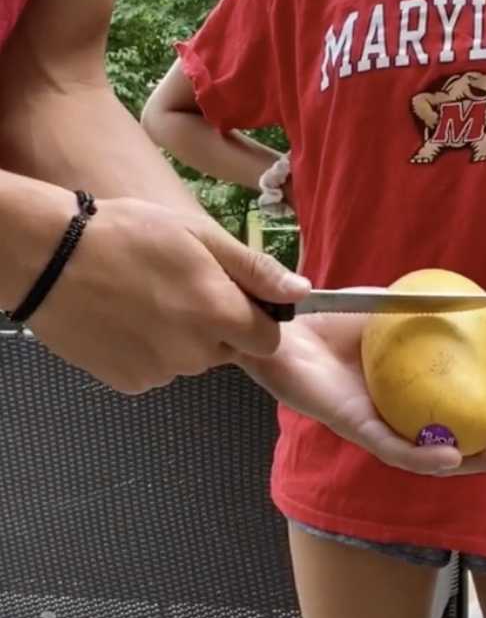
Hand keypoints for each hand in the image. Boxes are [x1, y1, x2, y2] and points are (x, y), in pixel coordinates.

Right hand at [30, 197, 310, 392]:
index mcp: (222, 316)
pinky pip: (156, 370)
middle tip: (178, 286)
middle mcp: (198, 354)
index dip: (254, 315)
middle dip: (215, 324)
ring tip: (145, 297)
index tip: (228, 292)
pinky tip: (125, 318)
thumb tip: (302, 292)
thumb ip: (255, 270)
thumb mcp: (200, 236)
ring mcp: (162, 373)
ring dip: (180, 337)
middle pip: (228, 349)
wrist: (52, 258)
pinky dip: (147, 350)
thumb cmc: (128, 234)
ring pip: (191, 359)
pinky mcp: (130, 383)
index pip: (268, 338)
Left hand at [240, 312, 485, 474]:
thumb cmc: (333, 313)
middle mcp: (407, 408)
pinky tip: (457, 455)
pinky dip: (426, 458)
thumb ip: (431, 305)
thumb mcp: (392, 304)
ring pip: (443, 451)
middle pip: (472, 426)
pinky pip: (395, 450)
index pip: (475, 390)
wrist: (283, 319)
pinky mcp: (354, 427)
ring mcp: (383, 422)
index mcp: (420, 381)